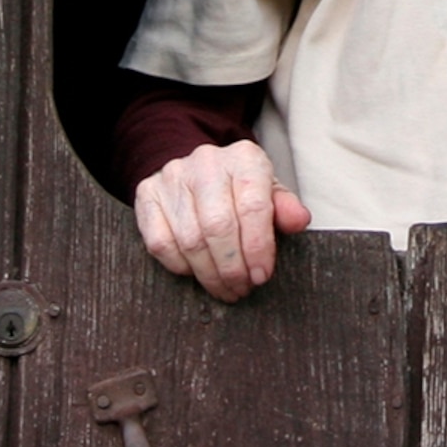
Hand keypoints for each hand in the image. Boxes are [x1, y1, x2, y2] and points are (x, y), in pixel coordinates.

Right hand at [132, 140, 310, 301]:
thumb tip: (299, 220)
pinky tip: (195, 272)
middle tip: (241, 289)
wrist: (197, 170)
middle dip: (233, 268)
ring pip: (190, 239)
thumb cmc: (241, 189)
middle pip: (219, 227)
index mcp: (244, 158)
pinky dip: (180, 266)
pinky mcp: (147, 194)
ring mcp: (172, 177)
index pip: (253, 207)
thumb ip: (285, 208)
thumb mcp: (269, 194)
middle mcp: (206, 162)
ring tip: (224, 288)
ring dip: (209, 274)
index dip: (258, 248)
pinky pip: (160, 243)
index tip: (262, 276)